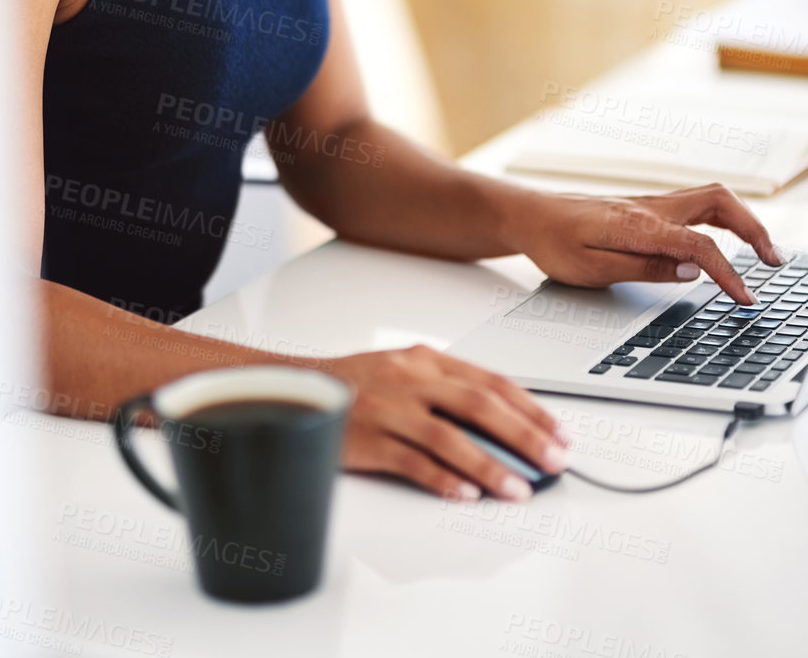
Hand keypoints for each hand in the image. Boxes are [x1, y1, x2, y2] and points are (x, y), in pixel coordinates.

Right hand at [320, 345, 566, 500]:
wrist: (294, 387)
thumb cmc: (354, 384)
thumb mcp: (402, 369)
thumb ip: (445, 388)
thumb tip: (503, 422)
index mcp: (422, 358)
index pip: (488, 381)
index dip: (529, 408)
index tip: (558, 434)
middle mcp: (407, 378)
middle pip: (477, 405)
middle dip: (523, 436)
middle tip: (553, 461)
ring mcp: (386, 408)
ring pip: (448, 437)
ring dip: (489, 466)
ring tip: (519, 489)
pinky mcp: (366, 438)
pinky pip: (411, 461)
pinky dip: (442, 478)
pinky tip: (465, 494)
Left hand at [506, 183, 785, 305]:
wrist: (526, 215)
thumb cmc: (551, 242)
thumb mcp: (589, 269)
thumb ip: (642, 269)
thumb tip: (690, 271)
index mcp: (637, 224)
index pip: (698, 246)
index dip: (728, 274)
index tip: (745, 299)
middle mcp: (648, 207)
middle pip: (717, 202)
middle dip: (753, 229)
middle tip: (773, 261)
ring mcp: (648, 203)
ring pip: (708, 199)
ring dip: (741, 220)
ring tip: (761, 252)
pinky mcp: (644, 208)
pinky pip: (692, 206)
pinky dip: (720, 219)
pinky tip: (726, 239)